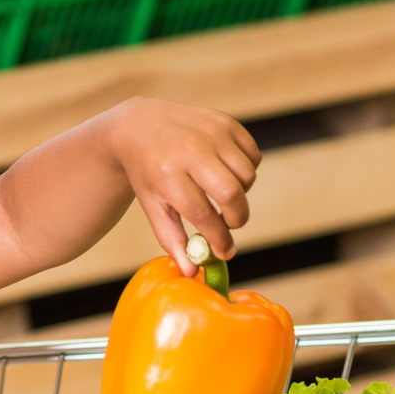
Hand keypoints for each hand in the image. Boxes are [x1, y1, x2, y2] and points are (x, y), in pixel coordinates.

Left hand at [105, 97, 260, 271]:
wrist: (141, 126)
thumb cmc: (148, 173)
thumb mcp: (152, 206)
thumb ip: (172, 239)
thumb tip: (193, 272)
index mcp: (168, 174)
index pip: (203, 214)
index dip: (218, 238)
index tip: (224, 252)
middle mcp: (191, 150)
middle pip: (231, 194)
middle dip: (237, 218)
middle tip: (230, 224)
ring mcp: (211, 132)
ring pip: (247, 176)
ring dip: (242, 195)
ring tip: (222, 197)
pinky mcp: (226, 121)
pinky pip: (253, 155)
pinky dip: (247, 171)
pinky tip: (227, 173)